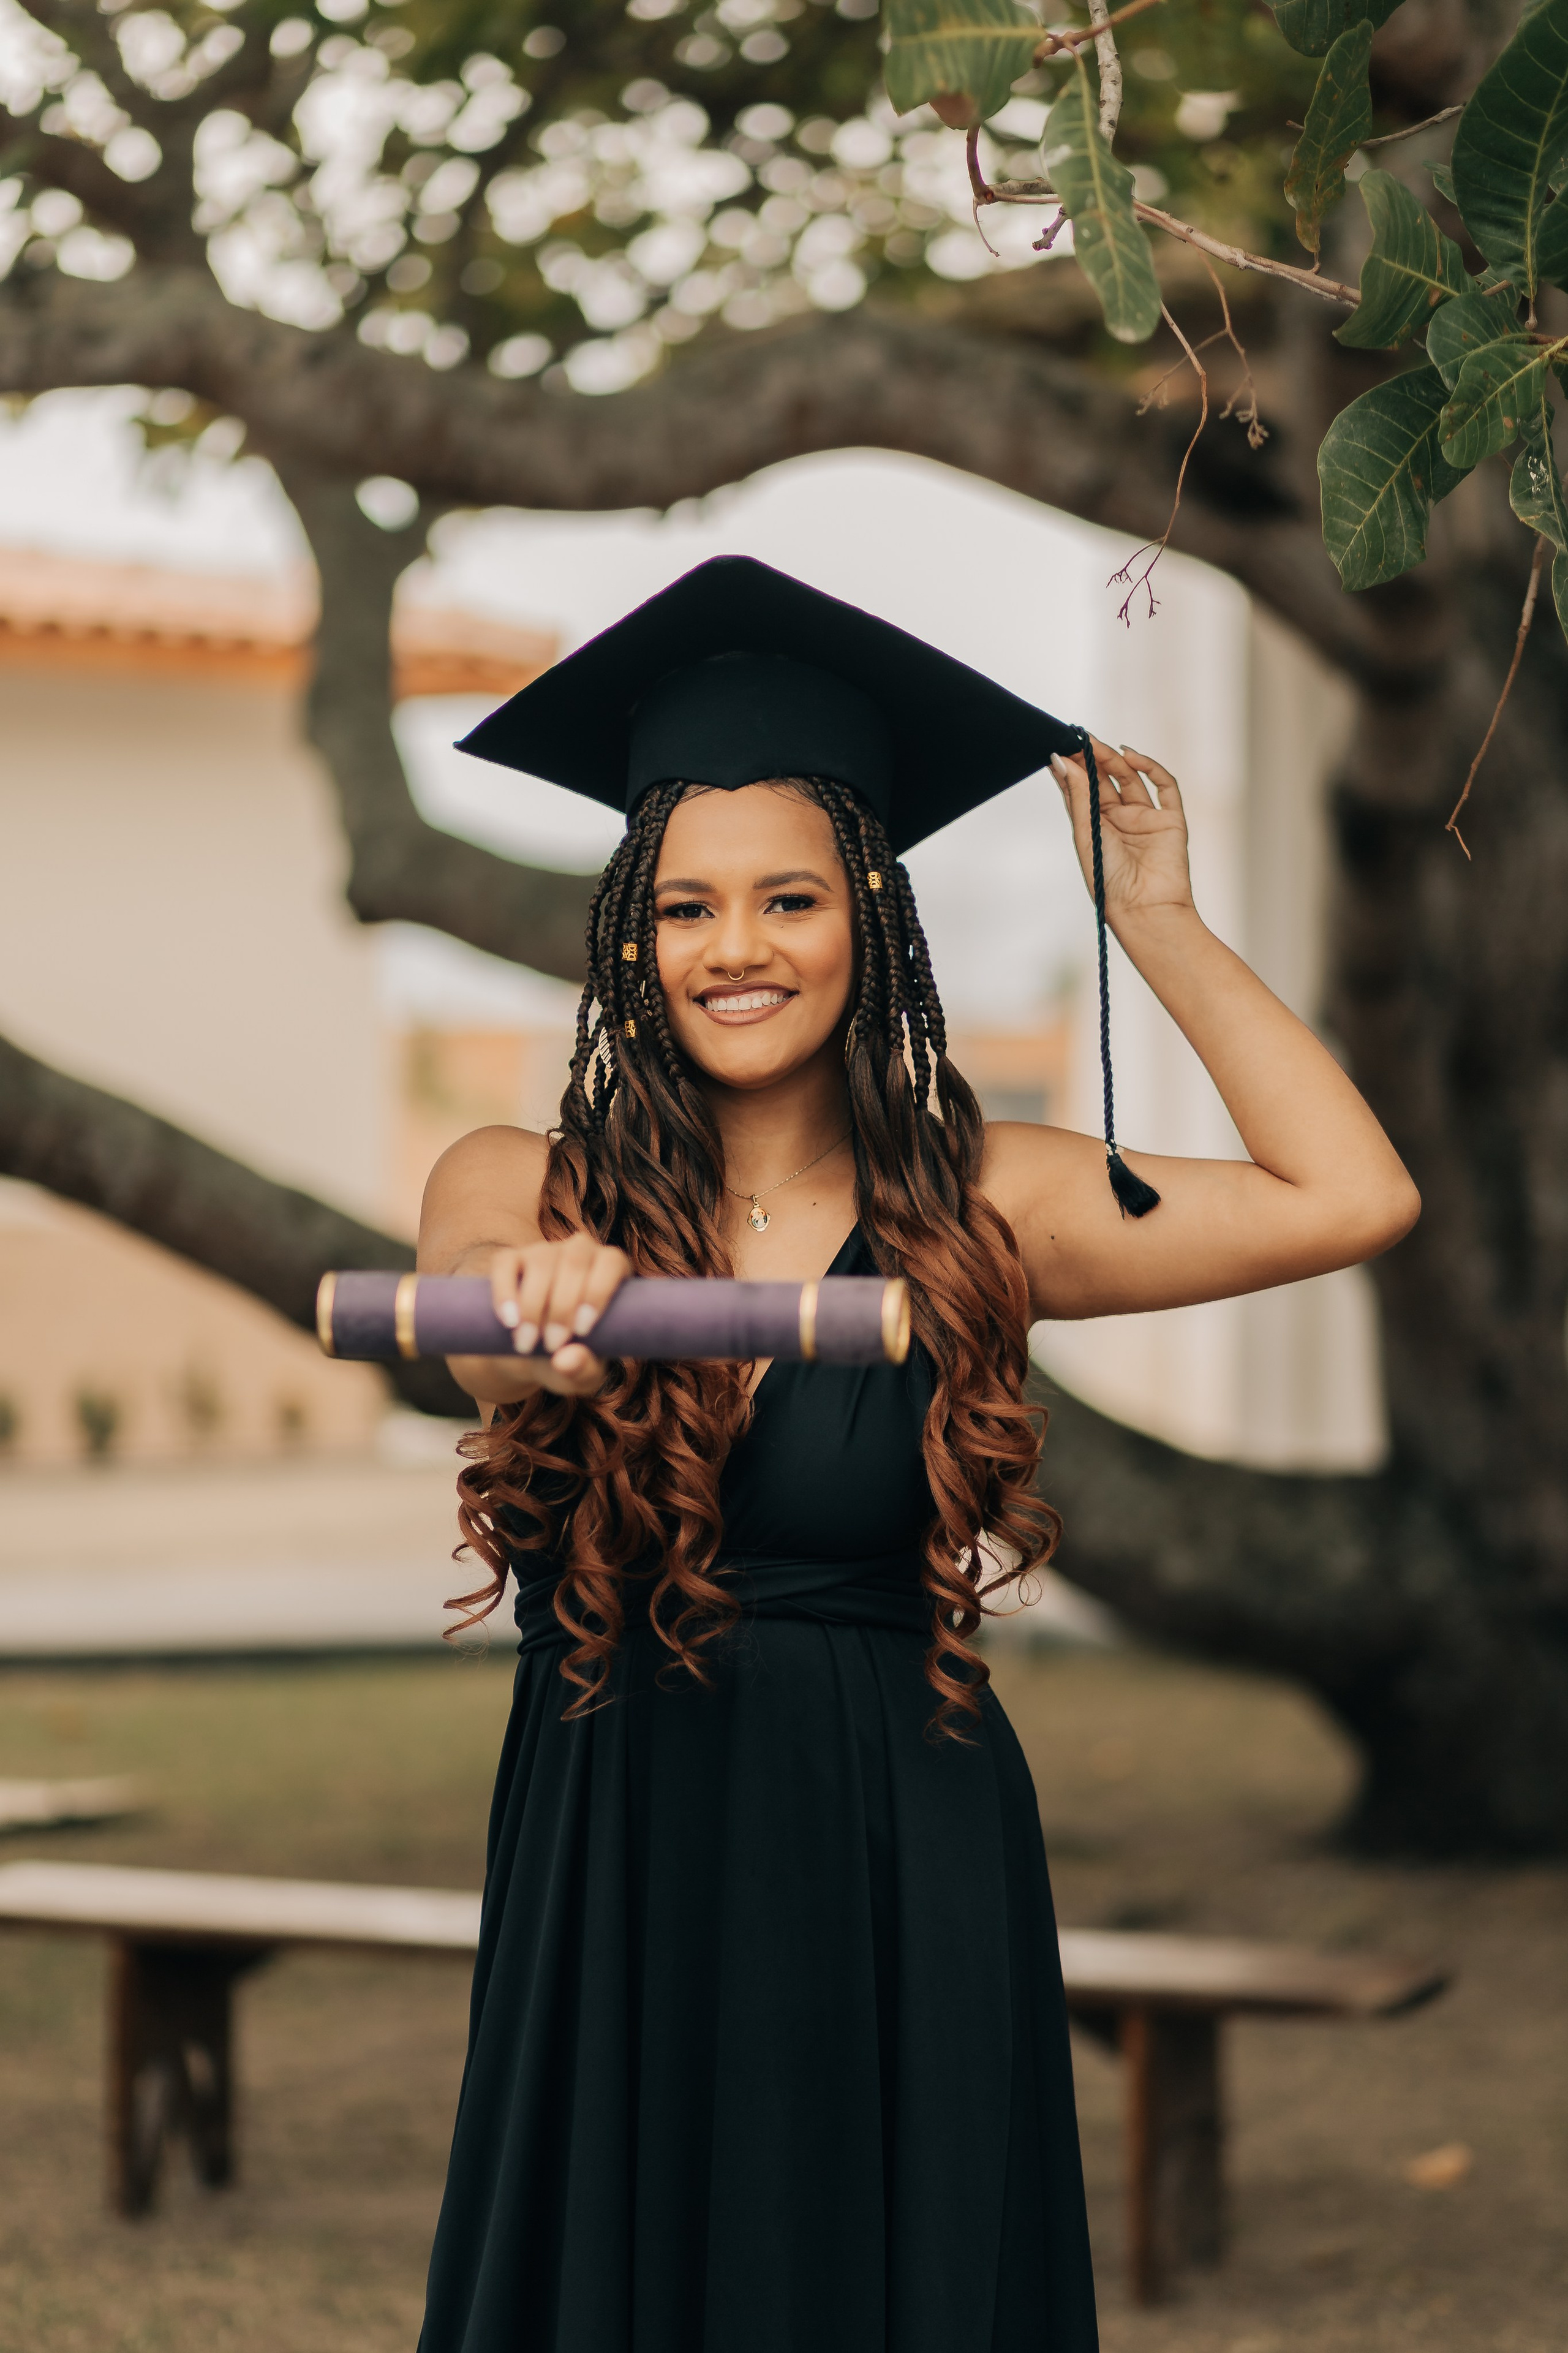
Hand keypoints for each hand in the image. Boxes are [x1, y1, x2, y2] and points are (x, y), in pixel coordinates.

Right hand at [487, 1234, 629, 1396]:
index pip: (611, 1262)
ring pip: (541, 1262)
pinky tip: (509, 1321)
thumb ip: (582, 1370)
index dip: (598, 1292)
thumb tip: (566, 1360)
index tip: (582, 1331)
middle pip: (575, 1261)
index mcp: (609, 1269)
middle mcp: (579, 1252)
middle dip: (562, 1307)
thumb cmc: (569, 1356)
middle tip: (552, 1345)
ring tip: (526, 1343)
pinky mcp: (510, 1258)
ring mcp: (543, 1251)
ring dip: (533, 1305)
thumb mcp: (581, 1374)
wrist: (529, 1351)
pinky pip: (506, 1265)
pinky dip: (505, 1292)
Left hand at [1051, 738, 1193, 924]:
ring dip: (1114, 760)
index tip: (1059, 747)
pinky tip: (1130, 756)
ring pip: (1130, 779)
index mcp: (1094, 829)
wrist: (1144, 909)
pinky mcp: (1170, 820)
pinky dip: (1150, 767)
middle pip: (1105, 781)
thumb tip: (1059, 759)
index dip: (1072, 769)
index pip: (1081, 791)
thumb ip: (1077, 795)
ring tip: (1096, 745)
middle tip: (1078, 738)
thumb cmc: (1109, 881)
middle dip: (1091, 759)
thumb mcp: (1087, 833)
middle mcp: (1119, 822)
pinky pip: (1165, 786)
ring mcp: (1145, 820)